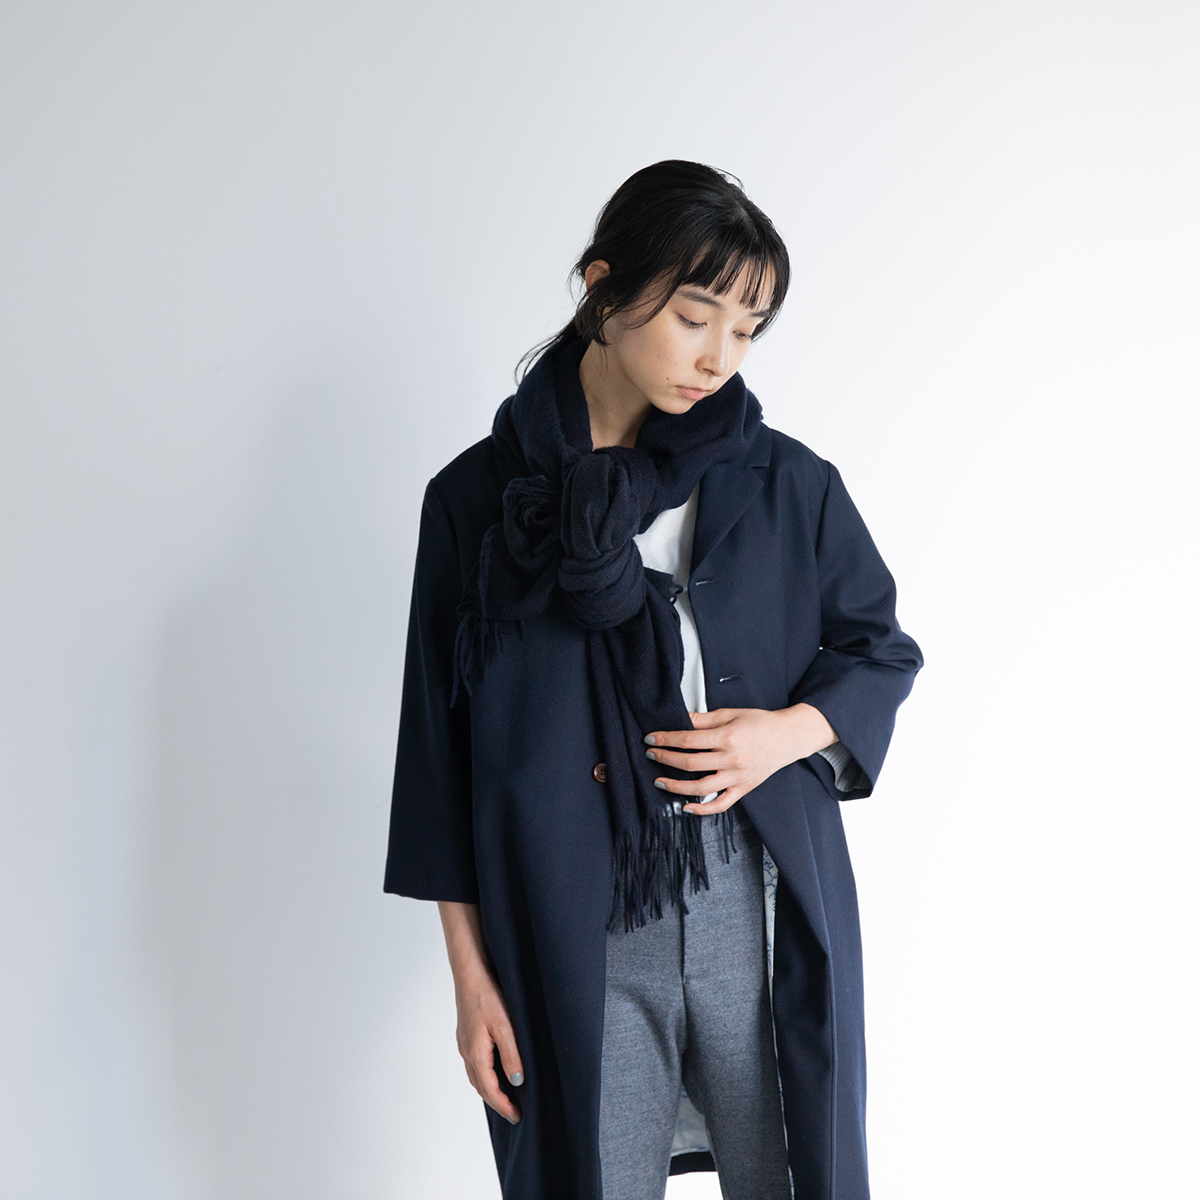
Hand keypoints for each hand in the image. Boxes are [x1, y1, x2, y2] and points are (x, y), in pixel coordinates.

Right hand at [437, 901, 523, 1124]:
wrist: (469, 971)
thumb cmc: (487, 995)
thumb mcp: (505, 1025)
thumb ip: (511, 1055)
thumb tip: (517, 1081)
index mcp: (475, 1052)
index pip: (489, 1089)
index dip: (503, 1105)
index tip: (517, 1117)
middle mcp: (466, 1051)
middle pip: (480, 1086)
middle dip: (496, 1101)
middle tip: (514, 1112)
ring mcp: (463, 1042)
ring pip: (475, 1075)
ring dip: (489, 1088)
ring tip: (506, 1096)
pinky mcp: (465, 1034)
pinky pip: (474, 1062)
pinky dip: (484, 1074)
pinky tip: (495, 1069)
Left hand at [644, 703, 836, 814]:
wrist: (787, 737)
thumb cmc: (759, 722)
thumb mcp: (730, 713)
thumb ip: (703, 719)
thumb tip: (679, 719)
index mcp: (727, 737)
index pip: (687, 740)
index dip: (665, 739)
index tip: (650, 739)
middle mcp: (731, 759)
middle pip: (689, 763)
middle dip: (664, 759)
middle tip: (649, 755)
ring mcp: (737, 777)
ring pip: (700, 787)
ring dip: (675, 786)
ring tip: (659, 781)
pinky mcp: (743, 789)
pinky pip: (721, 805)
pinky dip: (702, 809)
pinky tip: (686, 806)